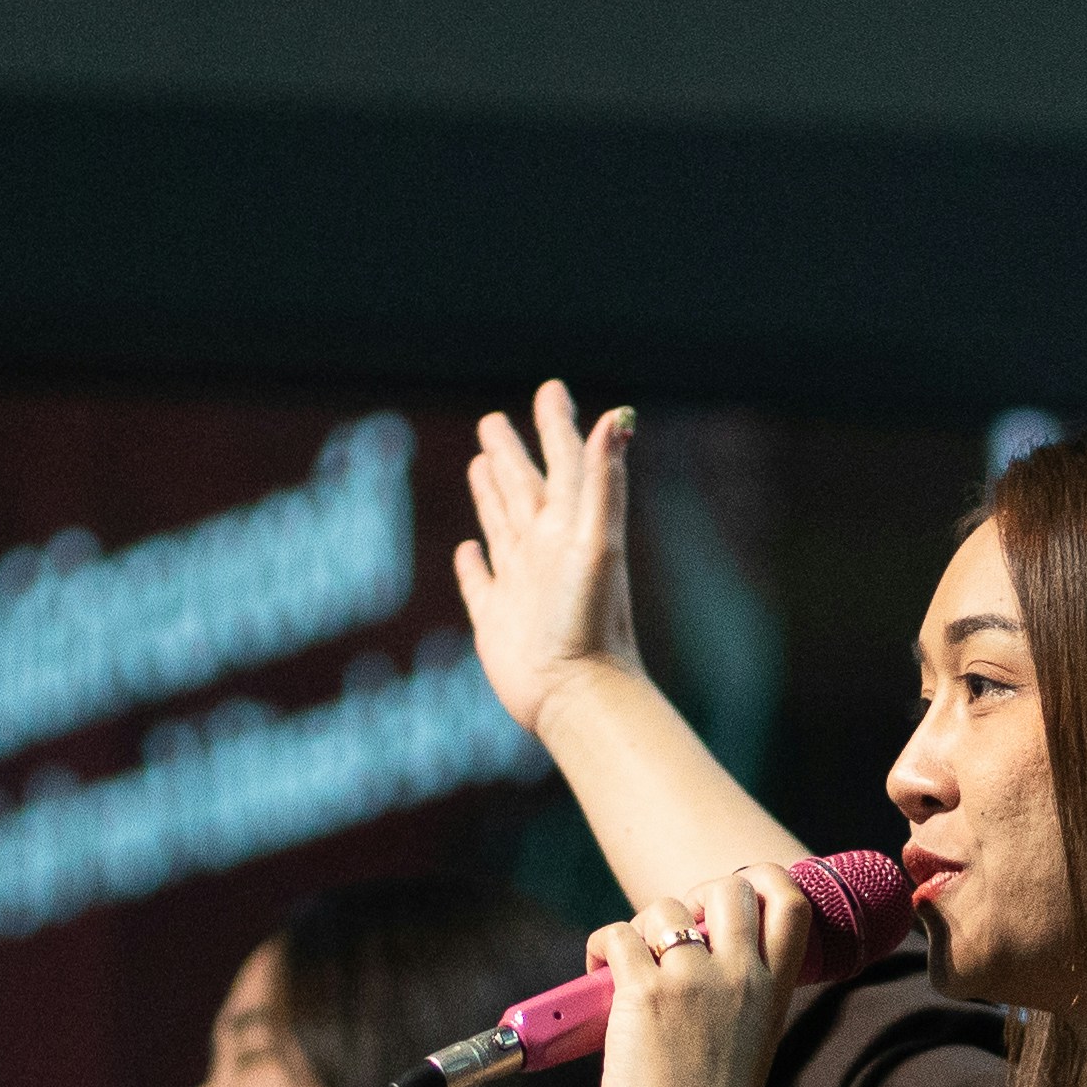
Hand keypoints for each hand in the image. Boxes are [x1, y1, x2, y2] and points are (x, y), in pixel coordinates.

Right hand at [454, 380, 653, 741]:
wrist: (576, 696)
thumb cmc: (592, 621)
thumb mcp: (597, 541)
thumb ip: (602, 480)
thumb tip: (618, 416)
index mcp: (569, 525)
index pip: (562, 462)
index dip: (556, 425)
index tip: (551, 390)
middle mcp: (545, 549)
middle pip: (523, 488)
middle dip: (511, 453)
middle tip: (493, 421)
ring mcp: (521, 584)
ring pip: (503, 525)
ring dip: (492, 494)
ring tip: (480, 464)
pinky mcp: (499, 620)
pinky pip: (482, 582)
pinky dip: (474, 562)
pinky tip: (469, 548)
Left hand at [588, 862, 824, 1086]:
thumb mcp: (753, 1043)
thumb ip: (739, 996)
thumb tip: (693, 957)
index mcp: (773, 989)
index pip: (791, 901)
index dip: (762, 879)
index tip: (732, 896)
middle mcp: (740, 975)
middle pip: (728, 886)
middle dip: (694, 894)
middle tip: (672, 931)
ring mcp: (693, 980)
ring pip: (663, 907)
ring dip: (639, 927)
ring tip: (628, 964)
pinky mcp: (644, 994)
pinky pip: (617, 936)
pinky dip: (600, 946)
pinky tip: (597, 971)